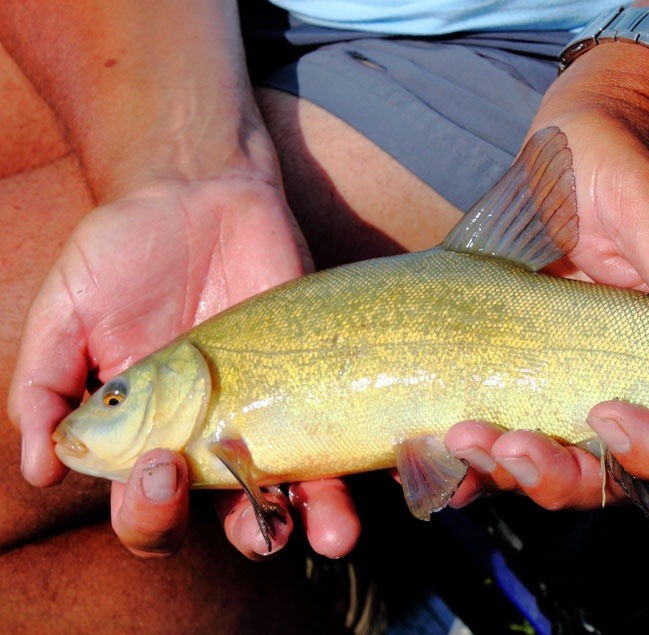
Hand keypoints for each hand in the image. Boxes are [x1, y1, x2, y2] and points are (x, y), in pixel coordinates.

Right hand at [8, 176, 357, 558]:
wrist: (199, 187)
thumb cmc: (124, 253)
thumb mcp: (67, 312)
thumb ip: (44, 385)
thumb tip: (41, 469)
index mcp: (148, 433)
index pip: (148, 504)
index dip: (149, 509)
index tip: (160, 467)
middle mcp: (215, 434)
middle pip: (232, 515)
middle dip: (248, 532)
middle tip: (258, 521)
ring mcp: (277, 407)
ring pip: (303, 485)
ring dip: (322, 519)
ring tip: (337, 534)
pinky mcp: (323, 374)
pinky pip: (351, 422)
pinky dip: (372, 454)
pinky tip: (388, 468)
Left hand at [446, 43, 648, 511]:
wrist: (567, 146)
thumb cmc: (622, 164)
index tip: (606, 415)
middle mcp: (628, 385)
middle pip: (607, 472)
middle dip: (558, 476)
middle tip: (507, 446)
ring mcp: (568, 386)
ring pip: (550, 462)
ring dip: (507, 469)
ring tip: (461, 442)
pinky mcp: (518, 376)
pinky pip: (500, 429)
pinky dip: (468, 454)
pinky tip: (430, 447)